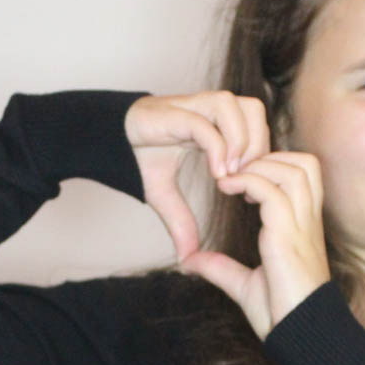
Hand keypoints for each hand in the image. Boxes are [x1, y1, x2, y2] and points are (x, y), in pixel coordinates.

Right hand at [124, 91, 269, 261]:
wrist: (104, 140)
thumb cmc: (137, 157)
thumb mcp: (164, 194)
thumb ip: (180, 221)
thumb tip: (187, 257)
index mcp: (212, 122)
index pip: (255, 122)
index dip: (261, 152)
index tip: (251, 188)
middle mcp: (207, 109)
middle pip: (255, 109)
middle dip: (258, 146)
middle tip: (245, 180)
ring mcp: (192, 107)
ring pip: (237, 107)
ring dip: (242, 143)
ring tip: (230, 175)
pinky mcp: (175, 113)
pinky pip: (207, 125)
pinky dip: (218, 148)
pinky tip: (217, 174)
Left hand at [181, 152, 330, 338]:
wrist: (301, 337)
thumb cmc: (282, 314)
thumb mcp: (244, 285)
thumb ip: (220, 268)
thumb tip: (190, 261)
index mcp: (303, 227)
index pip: (303, 174)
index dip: (274, 165)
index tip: (241, 180)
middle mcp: (307, 221)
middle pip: (305, 162)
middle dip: (269, 156)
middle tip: (236, 172)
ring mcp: (301, 227)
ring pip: (293, 169)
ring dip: (259, 166)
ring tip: (231, 180)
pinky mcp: (288, 237)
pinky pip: (272, 192)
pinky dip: (249, 182)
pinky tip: (228, 190)